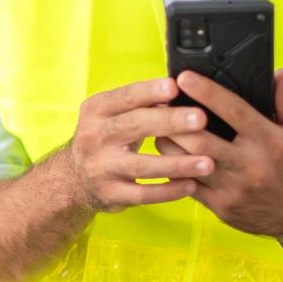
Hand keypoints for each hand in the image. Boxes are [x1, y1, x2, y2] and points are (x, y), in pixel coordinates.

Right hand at [57, 77, 217, 213]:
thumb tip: (181, 90)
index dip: (150, 91)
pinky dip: (168, 190)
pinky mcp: (109, 194)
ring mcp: (100, 168)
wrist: (74, 178)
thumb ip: (141, 104)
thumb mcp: (112, 115)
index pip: (125, 97)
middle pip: (134, 126)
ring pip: (142, 165)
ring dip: (177, 164)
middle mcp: (94, 137)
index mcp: (96, 110)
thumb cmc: (106, 138)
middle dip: (170, 122)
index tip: (175, 87)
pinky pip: (143, 194)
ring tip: (207, 162)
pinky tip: (191, 185)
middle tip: (200, 119)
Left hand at [164, 69, 282, 247]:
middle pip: (201, 141)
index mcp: (269, 141)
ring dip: (168, 143)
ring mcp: (233, 188)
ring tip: (157, 126)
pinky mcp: (221, 206)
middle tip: (158, 105)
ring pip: (187, 164)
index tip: (184, 78)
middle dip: (175, 122)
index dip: (207, 92)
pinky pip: (188, 185)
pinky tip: (165, 154)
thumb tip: (278, 74)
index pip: (234, 111)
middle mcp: (250, 165)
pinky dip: (173, 168)